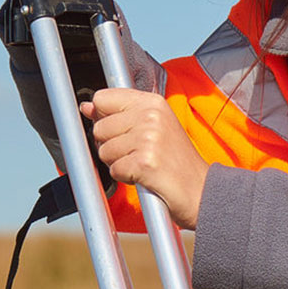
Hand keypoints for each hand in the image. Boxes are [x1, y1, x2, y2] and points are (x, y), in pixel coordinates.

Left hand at [82, 88, 207, 228]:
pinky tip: (144, 176)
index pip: (102, 98)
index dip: (102, 117)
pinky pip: (114, 170)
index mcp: (152, 102)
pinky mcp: (145, 161)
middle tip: (137, 153)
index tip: (116, 130)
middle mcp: (151, 115)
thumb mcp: (153, 127)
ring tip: (142, 164)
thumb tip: (86, 107)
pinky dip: (125, 178)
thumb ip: (119, 114)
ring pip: (104, 151)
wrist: (201, 190)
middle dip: (111, 146)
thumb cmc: (176, 162)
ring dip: (119, 163)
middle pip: (99, 128)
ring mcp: (149, 138)